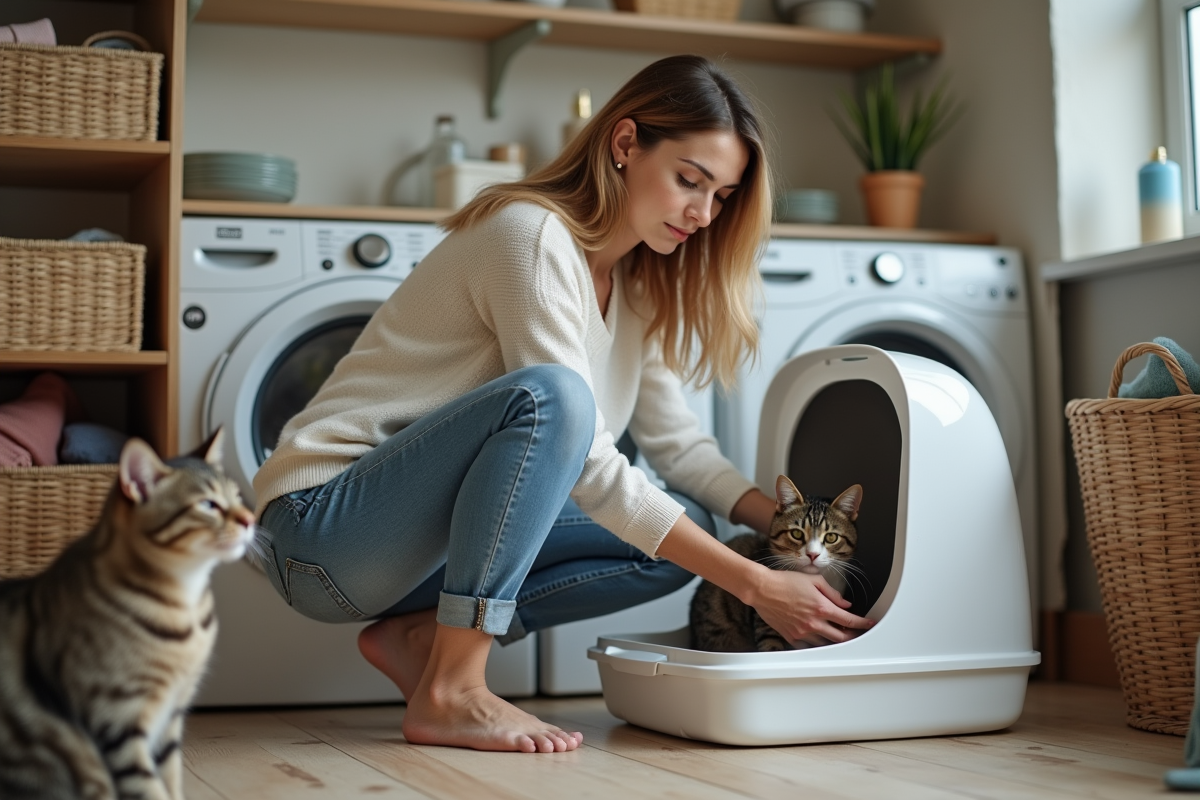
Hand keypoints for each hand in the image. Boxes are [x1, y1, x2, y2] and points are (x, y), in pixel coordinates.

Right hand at [747, 568, 873, 643]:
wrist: (763, 589)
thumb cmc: (785, 582)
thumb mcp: (813, 580)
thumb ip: (832, 593)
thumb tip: (844, 603)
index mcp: (822, 607)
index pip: (849, 620)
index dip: (862, 623)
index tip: (868, 624)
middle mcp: (814, 622)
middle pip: (841, 637)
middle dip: (852, 636)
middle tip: (856, 633)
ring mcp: (803, 632)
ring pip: (826, 643)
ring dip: (835, 640)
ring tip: (838, 635)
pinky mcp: (792, 637)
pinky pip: (810, 646)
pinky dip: (817, 644)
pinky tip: (819, 638)